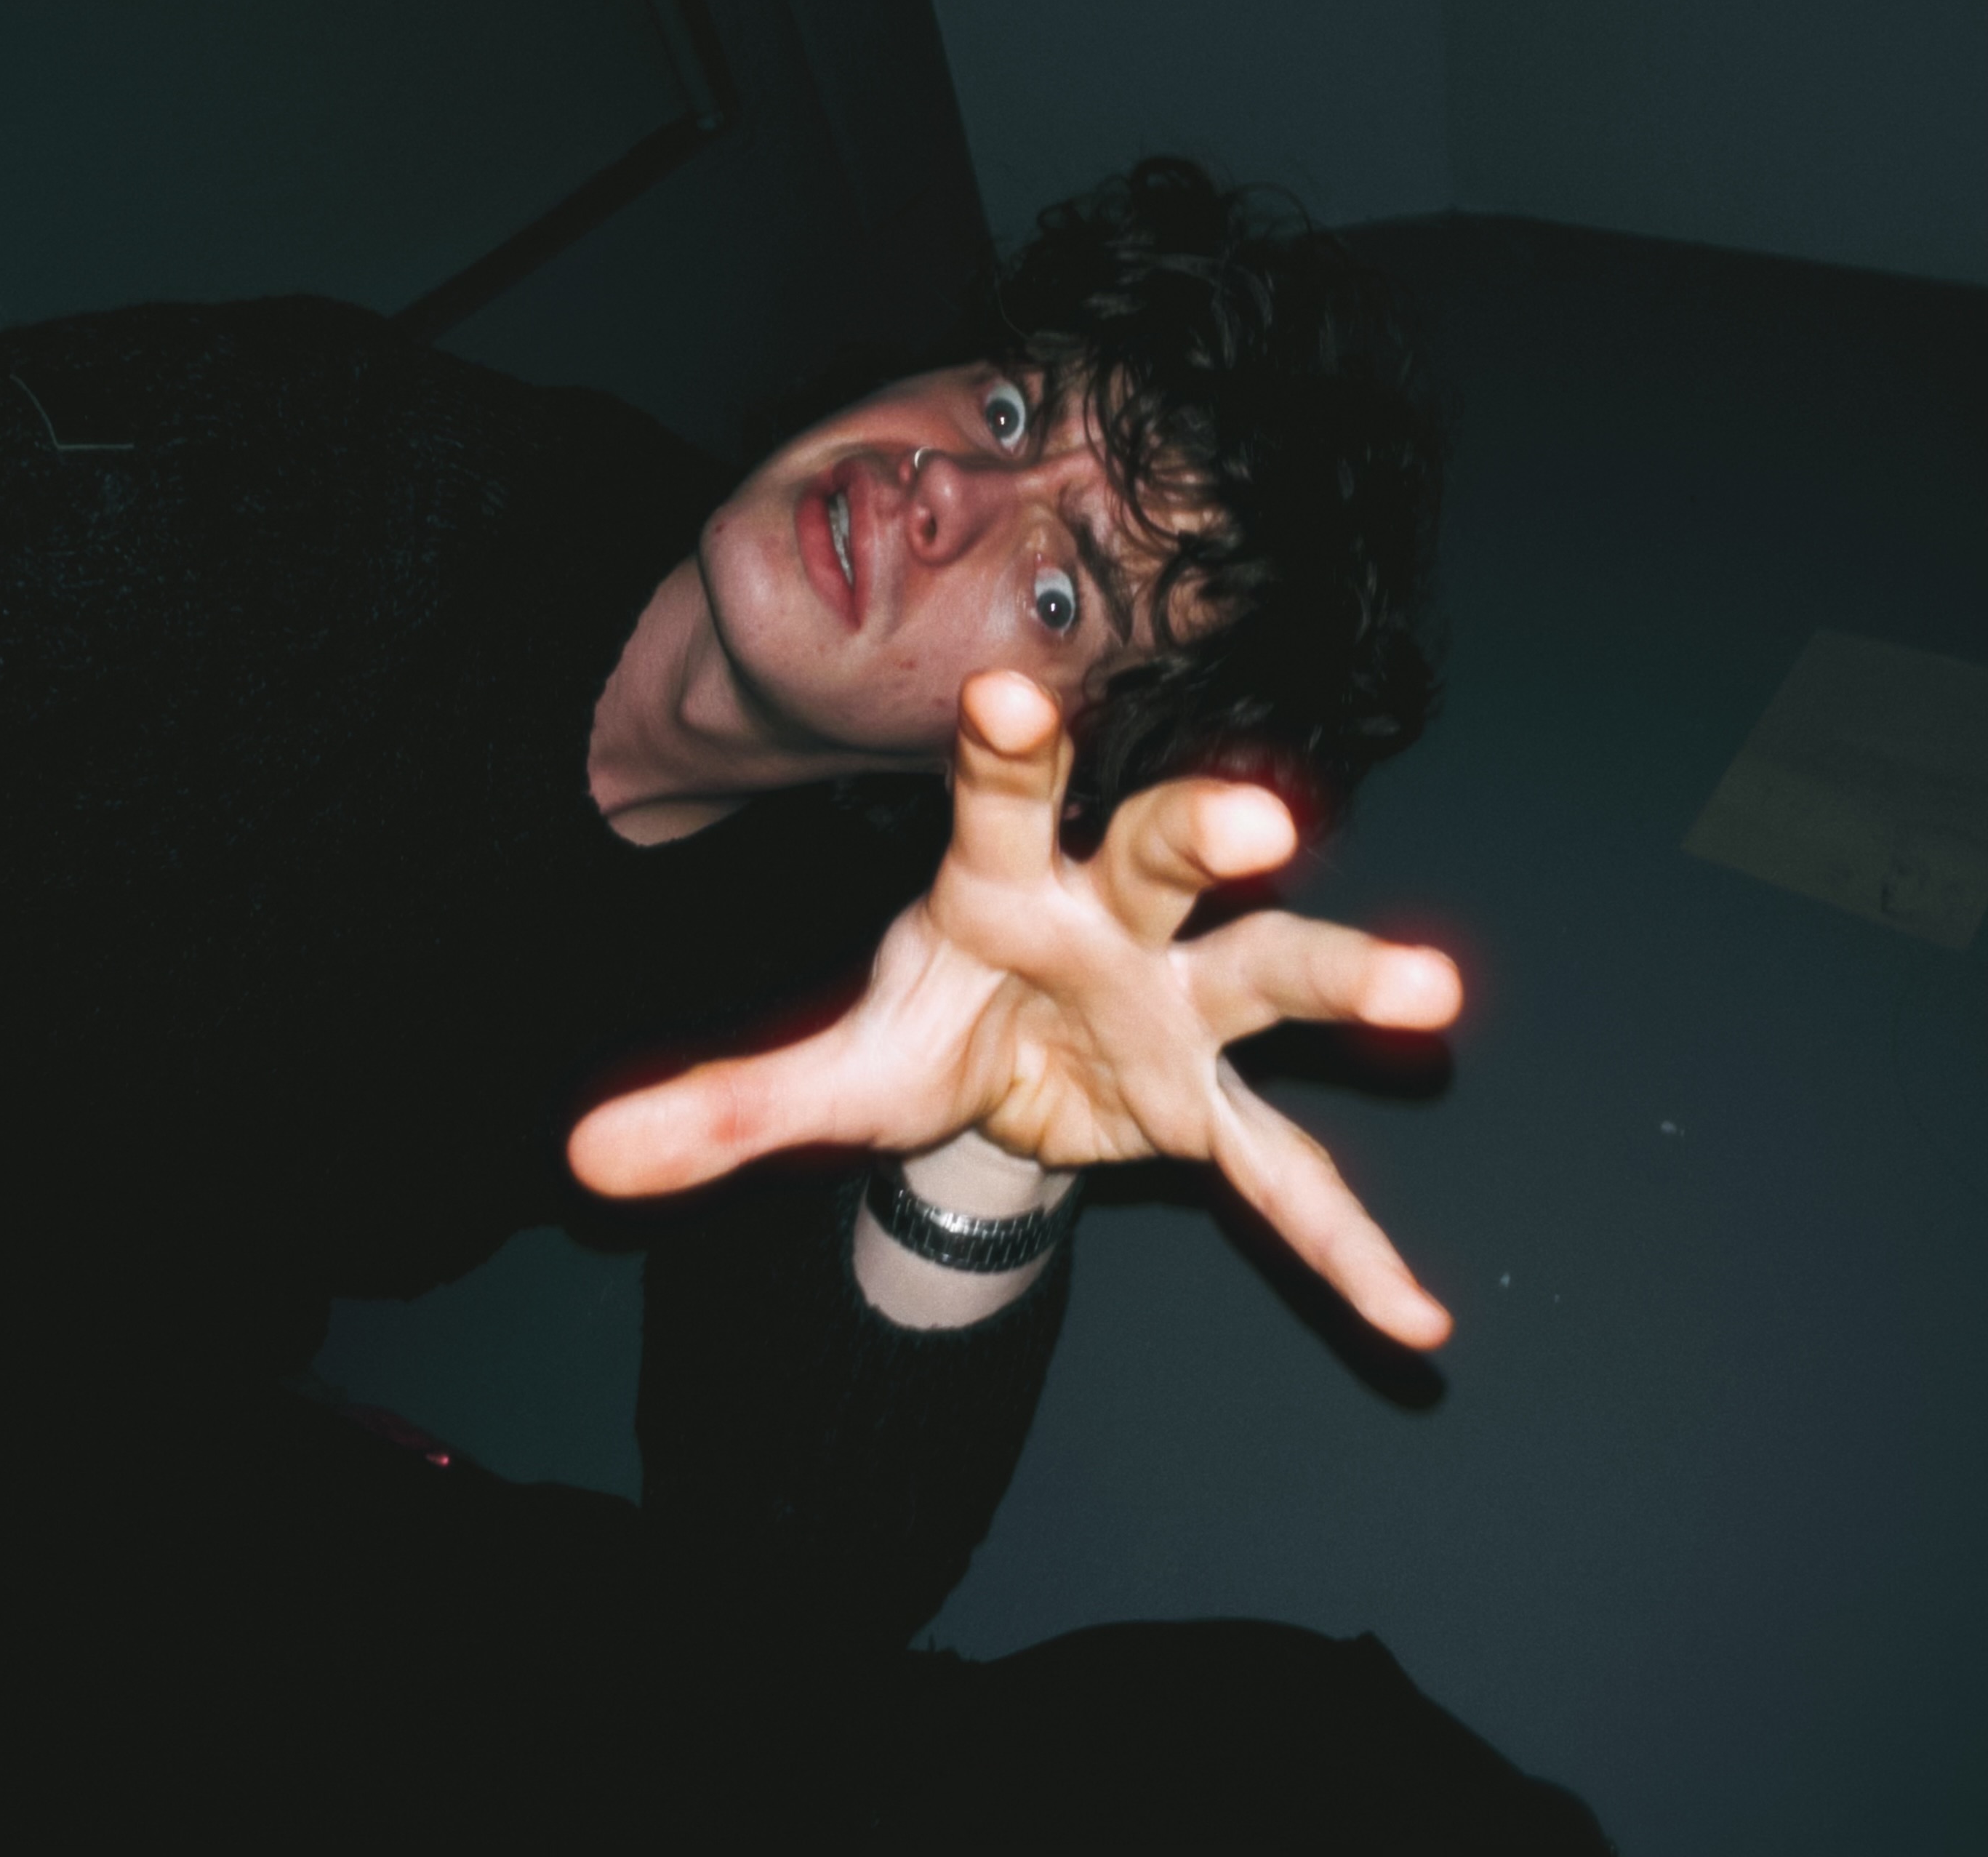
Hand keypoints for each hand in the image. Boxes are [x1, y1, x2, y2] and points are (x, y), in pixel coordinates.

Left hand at [569, 672, 1461, 1347]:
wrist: (1005, 1072)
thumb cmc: (934, 1021)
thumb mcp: (833, 1067)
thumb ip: (728, 1103)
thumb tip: (584, 1161)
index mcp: (998, 883)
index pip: (998, 802)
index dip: (1008, 753)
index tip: (1009, 698)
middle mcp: (1106, 921)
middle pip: (1162, 855)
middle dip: (1206, 830)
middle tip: (1258, 815)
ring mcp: (1177, 1008)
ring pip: (1266, 973)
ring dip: (1341, 977)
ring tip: (1430, 993)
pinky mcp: (1211, 1106)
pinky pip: (1287, 1171)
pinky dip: (1343, 1241)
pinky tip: (1417, 1316)